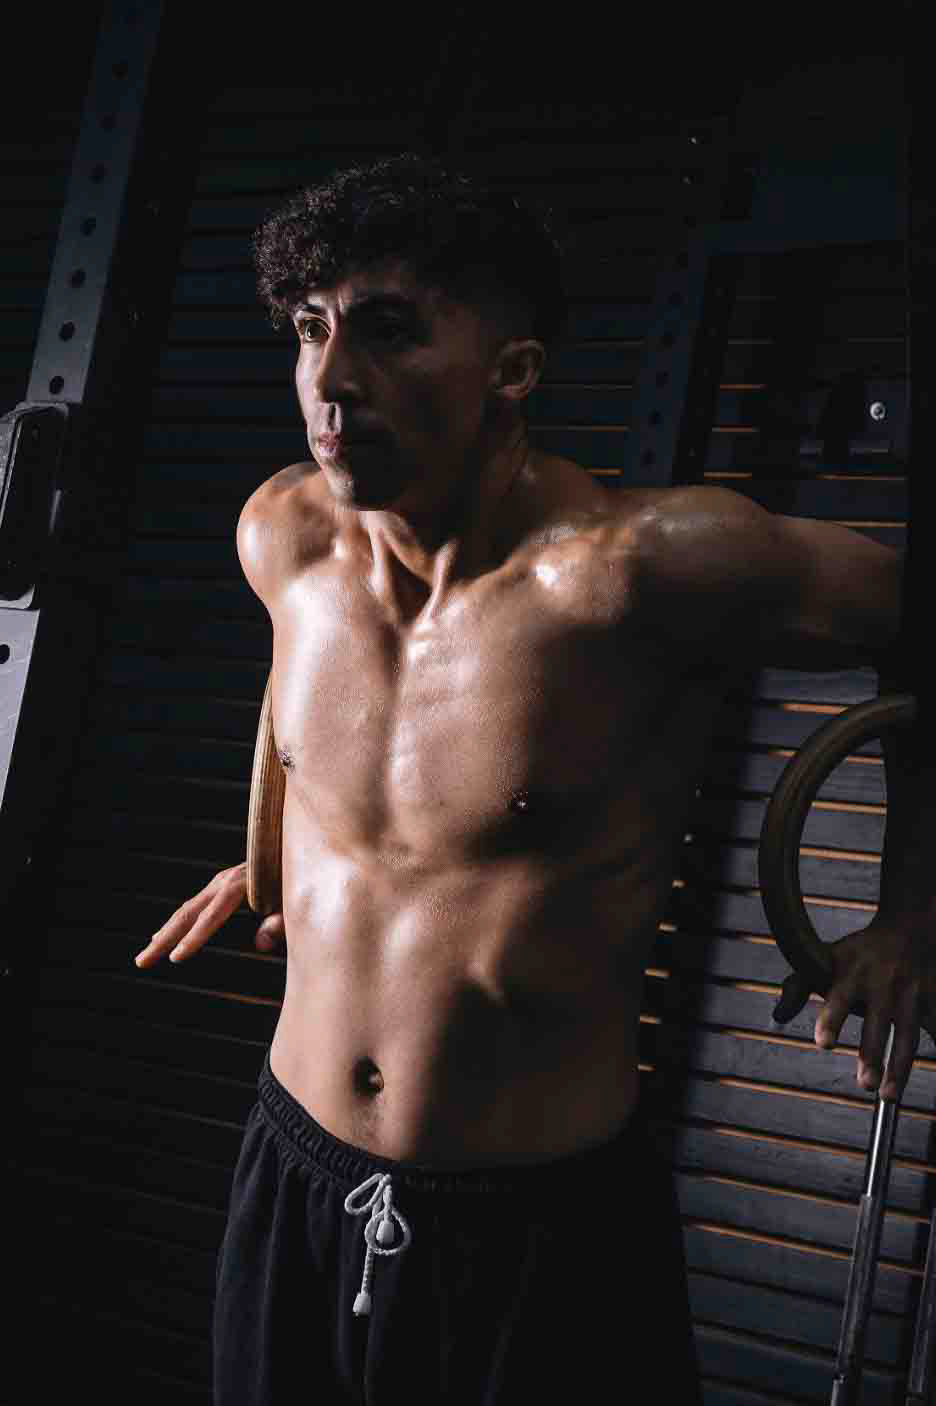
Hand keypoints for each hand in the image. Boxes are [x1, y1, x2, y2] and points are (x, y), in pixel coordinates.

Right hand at [133, 861, 285, 967]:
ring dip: (165, 932)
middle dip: (164, 939)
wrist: (300, 846)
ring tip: (147, 954)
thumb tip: (260, 945)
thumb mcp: (295, 901)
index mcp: (241, 884)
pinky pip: (195, 906)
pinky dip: (178, 922)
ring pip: (187, 909)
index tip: (175, 959)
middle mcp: (225, 880)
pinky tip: (165, 933)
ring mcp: (221, 881)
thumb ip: (281, 922)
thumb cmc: (301, 878)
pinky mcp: (222, 883)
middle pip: (188, 913)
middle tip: (142, 962)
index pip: (212, 916)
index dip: (194, 938)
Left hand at [772, 914, 935, 1101]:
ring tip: (888, 1096)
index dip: (831, 1020)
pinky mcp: (932, 999)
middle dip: (872, 1054)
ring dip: (899, 1068)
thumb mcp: (825, 958)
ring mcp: (911, 993)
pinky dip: (932, 1042)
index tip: (824, 1045)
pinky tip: (921, 1076)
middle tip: (865, 1084)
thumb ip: (798, 985)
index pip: (839, 998)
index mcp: (852, 973)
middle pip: (878, 1022)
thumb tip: (777, 1016)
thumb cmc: (859, 952)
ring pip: (907, 1035)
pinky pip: (932, 1029)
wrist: (907, 927)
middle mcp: (883, 983)